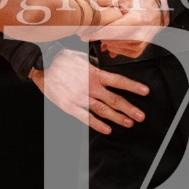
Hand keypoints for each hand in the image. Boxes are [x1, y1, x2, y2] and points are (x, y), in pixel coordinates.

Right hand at [31, 52, 148, 134]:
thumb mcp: (82, 59)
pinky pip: (86, 116)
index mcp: (95, 73)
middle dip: (129, 108)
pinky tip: (107, 129)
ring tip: (129, 123)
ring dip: (117, 117)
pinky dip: (97, 124)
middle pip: (114, 99)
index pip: (119, 81)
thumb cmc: (62, 60)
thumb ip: (95, 68)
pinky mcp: (70, 105)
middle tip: (141, 116)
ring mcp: (80, 97)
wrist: (42, 64)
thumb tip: (105, 73)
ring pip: (103, 109)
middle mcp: (90, 86)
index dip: (133, 87)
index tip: (145, 92)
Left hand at [91, 0, 168, 59]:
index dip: (96, 32)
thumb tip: (95, 1)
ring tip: (108, 31)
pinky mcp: (136, 52)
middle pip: (109, 40)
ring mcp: (138, 46)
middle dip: (100, 35)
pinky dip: (113, 45)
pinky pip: (117, 51)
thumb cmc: (137, 5)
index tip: (86, 32)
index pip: (110, 31)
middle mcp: (137, 36)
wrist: (154, 14)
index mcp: (135, 22)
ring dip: (106, 40)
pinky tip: (114, 38)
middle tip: (96, 29)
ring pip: (111, 46)